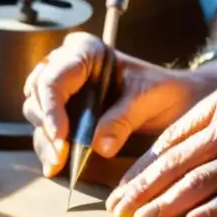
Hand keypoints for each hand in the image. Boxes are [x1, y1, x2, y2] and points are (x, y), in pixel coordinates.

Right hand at [22, 32, 216, 177]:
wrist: (179, 102)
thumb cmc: (166, 91)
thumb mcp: (147, 100)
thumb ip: (123, 120)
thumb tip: (98, 146)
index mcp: (86, 51)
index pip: (55, 76)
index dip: (51, 107)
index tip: (60, 136)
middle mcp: (68, 65)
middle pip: (38, 94)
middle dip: (46, 126)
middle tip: (59, 157)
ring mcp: (64, 90)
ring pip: (37, 113)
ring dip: (45, 141)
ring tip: (57, 164)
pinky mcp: (66, 113)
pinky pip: (48, 130)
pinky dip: (50, 148)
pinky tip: (56, 165)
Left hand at [105, 81, 216, 216]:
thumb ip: (213, 128)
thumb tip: (171, 159)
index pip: (171, 139)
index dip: (143, 168)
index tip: (123, 189)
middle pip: (177, 161)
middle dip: (142, 190)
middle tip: (119, 211)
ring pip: (199, 180)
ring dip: (166, 205)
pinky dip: (213, 211)